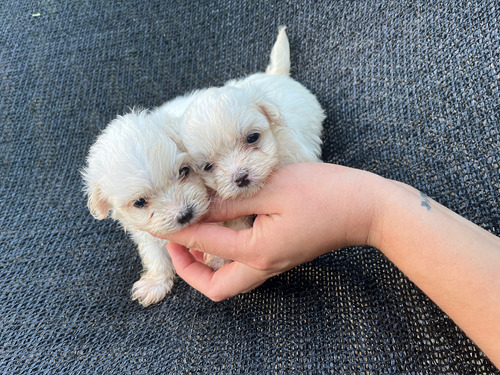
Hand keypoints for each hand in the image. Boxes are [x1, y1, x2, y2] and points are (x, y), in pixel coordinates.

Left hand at [161, 163, 385, 300]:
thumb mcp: (273, 189)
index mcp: (259, 251)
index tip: (155, 223)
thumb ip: (232, 202)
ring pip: (230, 281)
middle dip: (189, 269)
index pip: (205, 244)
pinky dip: (225, 254)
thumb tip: (200, 208)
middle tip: (177, 242)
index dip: (177, 233)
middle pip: (217, 287)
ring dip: (207, 264)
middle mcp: (264, 265)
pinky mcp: (281, 255)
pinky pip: (244, 266)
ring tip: (195, 234)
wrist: (366, 207)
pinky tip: (224, 227)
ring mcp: (274, 264)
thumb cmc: (325, 193)